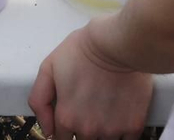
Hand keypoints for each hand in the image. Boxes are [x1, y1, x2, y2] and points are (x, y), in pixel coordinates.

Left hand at [30, 25, 153, 139]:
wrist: (119, 43)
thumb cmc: (84, 50)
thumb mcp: (49, 67)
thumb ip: (40, 101)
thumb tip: (46, 129)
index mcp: (67, 117)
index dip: (64, 131)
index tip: (69, 123)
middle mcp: (88, 129)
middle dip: (83, 132)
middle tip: (89, 113)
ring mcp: (112, 130)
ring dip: (102, 133)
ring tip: (104, 113)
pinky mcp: (133, 125)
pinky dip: (122, 135)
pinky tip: (120, 119)